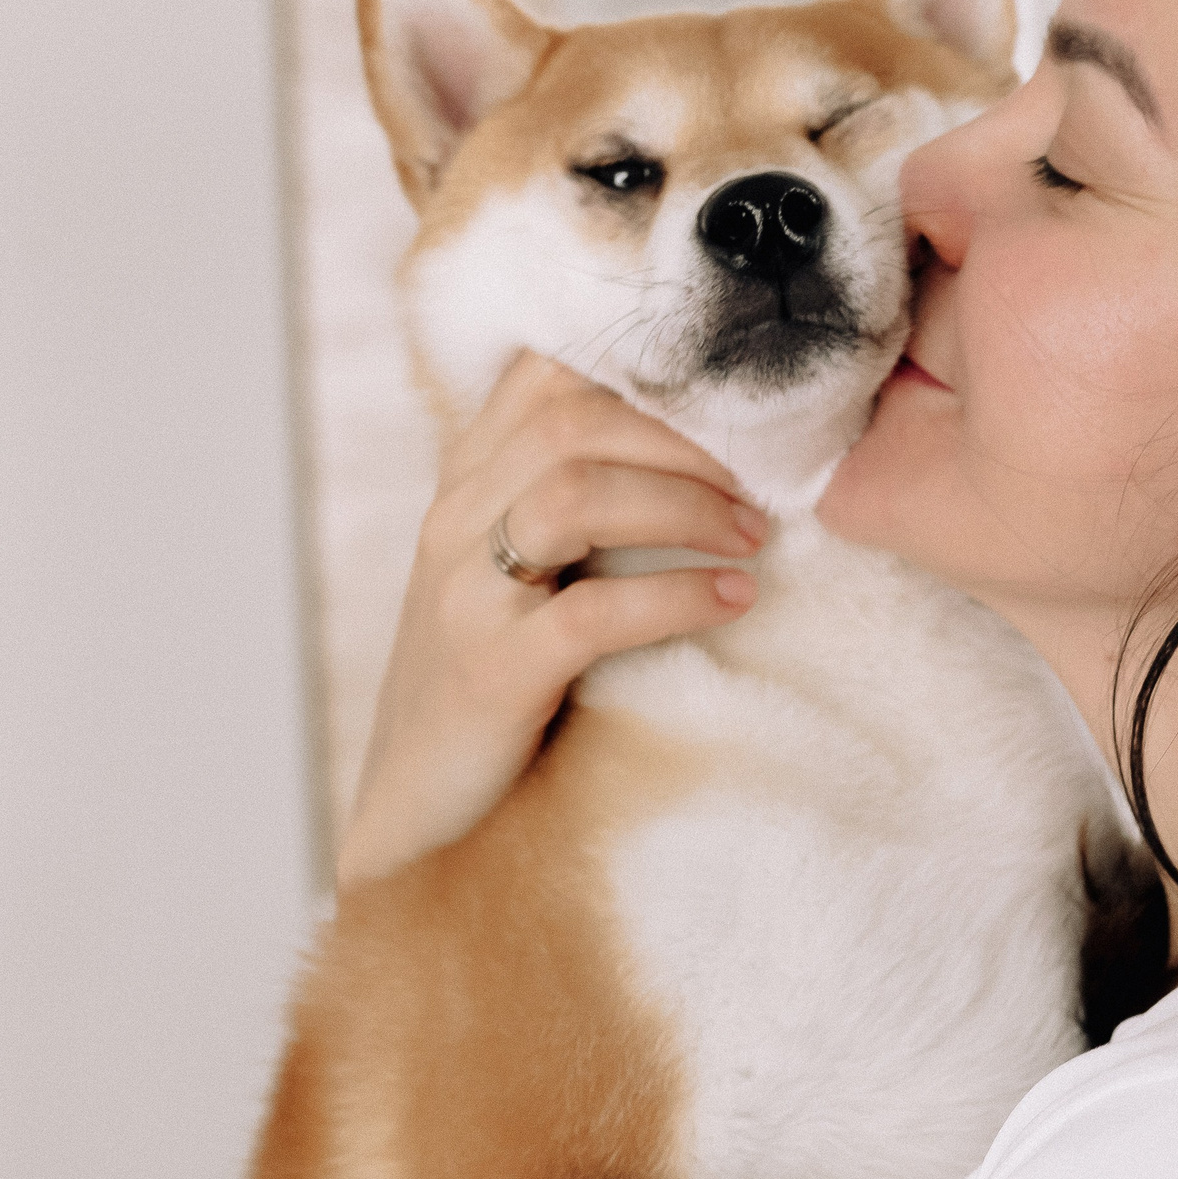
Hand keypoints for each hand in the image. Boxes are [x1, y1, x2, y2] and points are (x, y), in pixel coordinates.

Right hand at [335, 352, 765, 889]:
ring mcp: (463, 594)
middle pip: (571, 422)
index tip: (729, 402)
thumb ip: (575, 498)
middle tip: (760, 480)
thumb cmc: (494, 678)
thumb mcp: (521, 568)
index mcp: (467, 482)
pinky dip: (678, 596)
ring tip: (754, 536)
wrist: (416, 805)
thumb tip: (707, 443)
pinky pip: (593, 611)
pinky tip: (734, 601)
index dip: (643, 372)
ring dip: (685, 506)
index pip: (545, 375)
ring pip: (573, 495)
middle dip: (683, 440)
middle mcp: (454, 520)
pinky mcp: (489, 671)